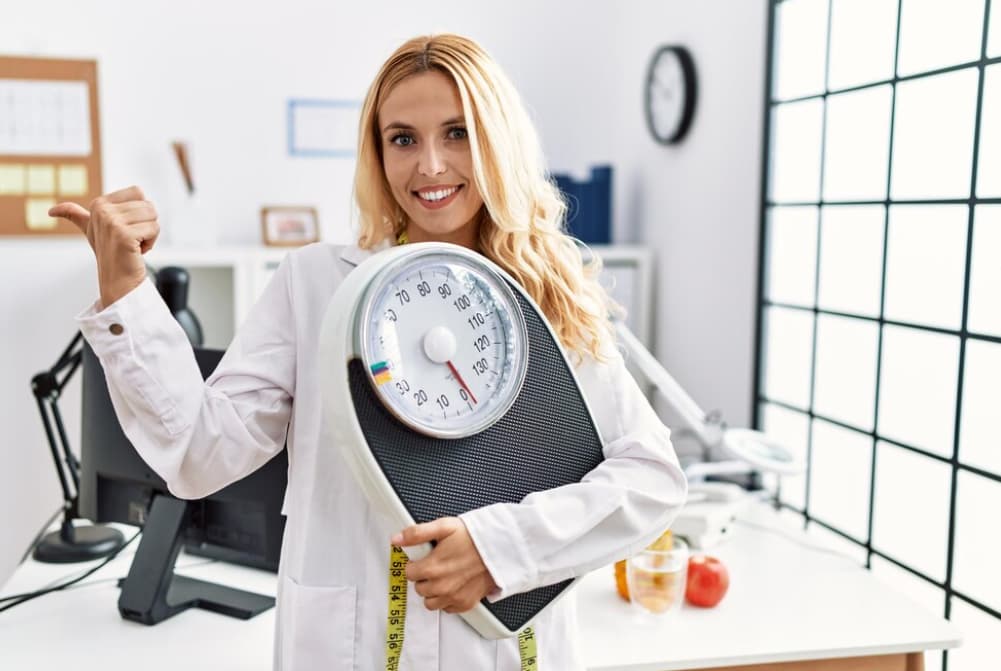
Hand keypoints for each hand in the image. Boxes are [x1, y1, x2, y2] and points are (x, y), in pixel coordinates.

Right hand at [50, 185, 158, 307]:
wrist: (117, 280)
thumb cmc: (109, 253)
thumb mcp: (90, 230)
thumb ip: (75, 216)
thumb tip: (51, 211)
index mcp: (98, 203)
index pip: (138, 192)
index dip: (140, 211)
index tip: (125, 228)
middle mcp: (102, 210)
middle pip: (148, 204)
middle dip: (147, 223)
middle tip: (132, 239)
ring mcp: (112, 222)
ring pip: (153, 215)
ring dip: (150, 233)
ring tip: (133, 244)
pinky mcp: (124, 235)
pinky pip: (154, 229)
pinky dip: (150, 242)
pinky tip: (136, 251)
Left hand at [393, 517, 497, 613]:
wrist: (500, 550)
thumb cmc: (474, 537)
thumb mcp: (444, 527)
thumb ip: (417, 533)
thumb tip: (397, 539)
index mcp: (433, 567)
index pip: (409, 573)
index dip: (415, 564)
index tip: (423, 559)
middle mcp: (441, 586)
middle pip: (419, 588)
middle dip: (424, 577)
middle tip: (436, 565)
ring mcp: (453, 597)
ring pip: (430, 602)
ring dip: (433, 591)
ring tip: (443, 577)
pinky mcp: (464, 604)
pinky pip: (446, 608)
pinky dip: (447, 599)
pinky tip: (454, 585)